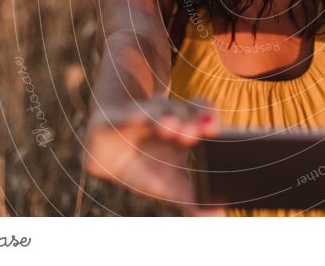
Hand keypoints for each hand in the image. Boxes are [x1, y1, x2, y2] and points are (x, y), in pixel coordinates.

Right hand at [83, 95, 224, 215]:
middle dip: (191, 118)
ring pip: (159, 109)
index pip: (203, 114)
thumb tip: (218, 216)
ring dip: (163, 117)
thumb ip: (193, 199)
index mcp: (185, 130)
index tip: (213, 130)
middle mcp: (169, 117)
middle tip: (195, 131)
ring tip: (169, 126)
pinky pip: (127, 114)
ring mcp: (145, 115)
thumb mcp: (169, 185)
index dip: (209, 118)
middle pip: (185, 110)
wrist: (106, 155)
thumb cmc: (144, 167)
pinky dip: (134, 116)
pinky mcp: (118, 117)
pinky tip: (139, 119)